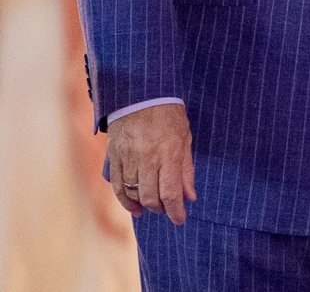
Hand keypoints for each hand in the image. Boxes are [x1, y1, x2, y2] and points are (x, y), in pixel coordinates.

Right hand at [106, 103, 195, 223]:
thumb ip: (186, 169)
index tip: (180, 219)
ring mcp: (128, 158)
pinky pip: (118, 185)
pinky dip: (125, 200)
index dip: (176, 211)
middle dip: (161, 209)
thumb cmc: (169, 115)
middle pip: (151, 197)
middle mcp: (147, 158)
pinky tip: (134, 207)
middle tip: (168, 210)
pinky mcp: (114, 157)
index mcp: (168, 153)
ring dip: (145, 205)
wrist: (140, 94)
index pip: (171, 192)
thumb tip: (191, 196)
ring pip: (134, 193)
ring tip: (154, 207)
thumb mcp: (185, 138)